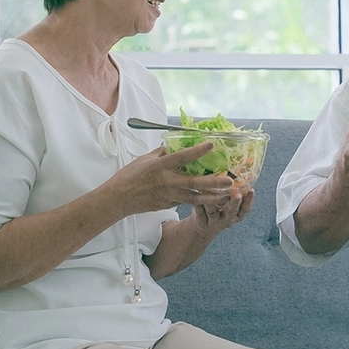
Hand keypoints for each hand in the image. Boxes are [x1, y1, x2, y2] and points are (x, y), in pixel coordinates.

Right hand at [107, 142, 234, 215]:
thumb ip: (161, 152)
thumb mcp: (144, 159)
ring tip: (227, 196)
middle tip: (229, 180)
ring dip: (212, 197)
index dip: (197, 151)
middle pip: (194, 182)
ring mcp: (169, 195)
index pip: (181, 157)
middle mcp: (167, 181)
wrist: (119, 199)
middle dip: (213, 182)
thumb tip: (174, 145)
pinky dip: (201, 202)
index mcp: (160, 166)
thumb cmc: (129, 176)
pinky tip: (213, 201)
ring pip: (195, 197)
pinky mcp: (169, 204)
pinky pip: (188, 202)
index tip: (211, 145)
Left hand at [191, 187, 254, 233]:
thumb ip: (234, 192)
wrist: (204, 227)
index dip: (249, 200)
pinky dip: (199, 204)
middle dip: (235, 203)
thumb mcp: (230, 203)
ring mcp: (214, 222)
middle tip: (237, 194)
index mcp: (237, 214)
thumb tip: (239, 168)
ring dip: (213, 202)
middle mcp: (228, 219)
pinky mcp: (201, 221)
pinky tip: (197, 194)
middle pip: (232, 211)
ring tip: (211, 191)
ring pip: (213, 212)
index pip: (246, 208)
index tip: (251, 190)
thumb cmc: (220, 209)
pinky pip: (200, 212)